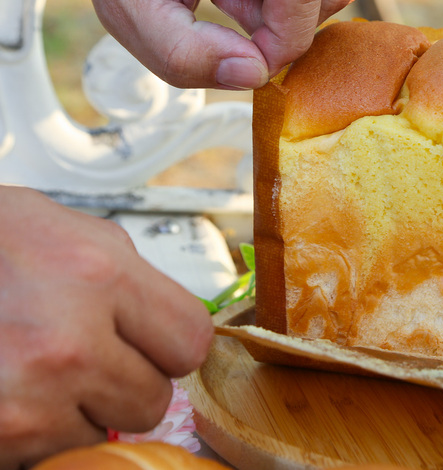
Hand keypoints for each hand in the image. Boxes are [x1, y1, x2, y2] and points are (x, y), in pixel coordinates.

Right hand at [0, 186, 213, 467]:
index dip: (171, 343)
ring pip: (101, 432)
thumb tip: (167, 322)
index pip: (190, 340)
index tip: (152, 341)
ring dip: (78, 409)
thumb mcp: (65, 230)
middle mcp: (66, 342)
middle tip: (85, 354)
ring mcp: (26, 400)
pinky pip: (48, 453)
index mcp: (96, 274)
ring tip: (33, 366)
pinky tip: (8, 388)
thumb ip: (129, 276)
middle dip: (126, 380)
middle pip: (153, 398)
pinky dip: (33, 430)